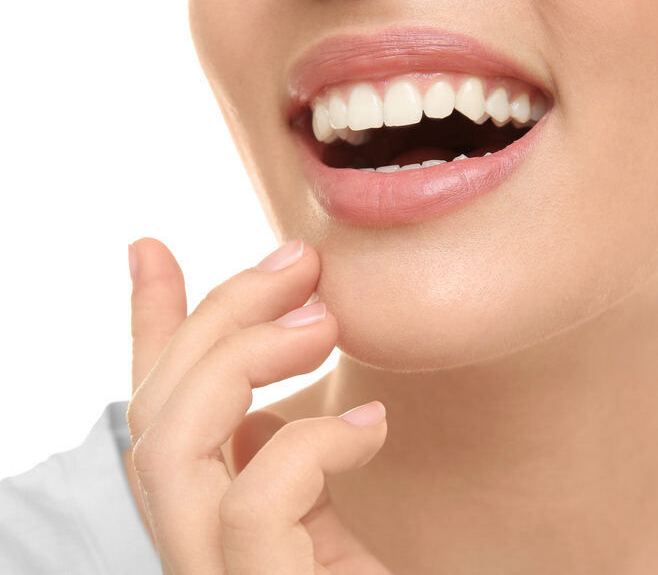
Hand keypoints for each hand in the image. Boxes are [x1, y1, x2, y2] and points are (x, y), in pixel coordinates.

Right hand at [126, 237, 392, 573]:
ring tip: (325, 320)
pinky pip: (254, 501)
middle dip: (221, 315)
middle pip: (156, 414)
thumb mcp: (323, 523)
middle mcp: (193, 553)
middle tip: (299, 261)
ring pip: (170, 447)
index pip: (157, 417)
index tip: (150, 249)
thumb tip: (257, 418)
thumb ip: (288, 472)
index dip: (149, 327)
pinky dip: (315, 442)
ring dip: (244, 356)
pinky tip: (371, 426)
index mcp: (206, 524)